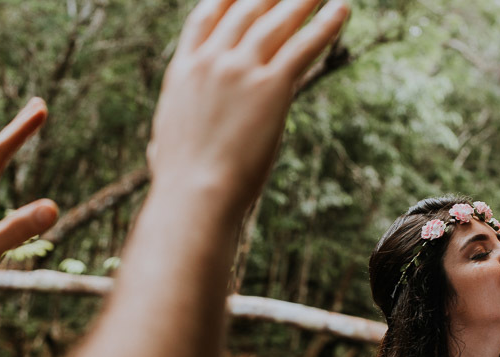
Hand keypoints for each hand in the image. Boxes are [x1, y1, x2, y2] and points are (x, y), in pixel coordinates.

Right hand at [147, 0, 348, 219]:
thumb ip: (169, 133)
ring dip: (303, 0)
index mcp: (183, 71)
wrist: (194, 194)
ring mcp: (240, 70)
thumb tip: (158, 149)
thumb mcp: (165, 144)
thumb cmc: (179, 184)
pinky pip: (304, 45)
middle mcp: (211, 61)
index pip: (206, 17)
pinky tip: (342, 9)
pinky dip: (326, 24)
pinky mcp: (271, 87)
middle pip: (246, 8)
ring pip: (278, 20)